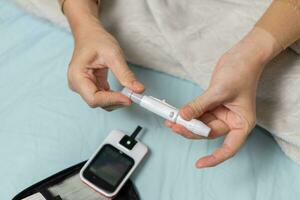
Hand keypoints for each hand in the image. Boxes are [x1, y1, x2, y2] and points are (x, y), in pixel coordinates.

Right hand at [68, 24, 143, 109]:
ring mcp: (83, 87)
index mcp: (77, 77)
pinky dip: (115, 96)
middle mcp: (77, 85)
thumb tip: (139, 90)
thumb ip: (125, 74)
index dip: (112, 100)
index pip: (94, 98)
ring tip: (131, 91)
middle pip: (97, 102)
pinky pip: (104, 97)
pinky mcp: (91, 87)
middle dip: (116, 101)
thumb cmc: (96, 40)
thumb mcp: (113, 55)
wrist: (89, 34)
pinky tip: (125, 91)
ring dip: (117, 100)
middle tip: (134, 95)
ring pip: (102, 102)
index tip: (129, 98)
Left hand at [165, 27, 279, 167]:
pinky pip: (198, 113)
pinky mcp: (213, 105)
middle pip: (208, 133)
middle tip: (174, 126)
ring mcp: (221, 113)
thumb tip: (183, 117)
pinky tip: (177, 114)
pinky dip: (188, 114)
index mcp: (241, 123)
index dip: (215, 158)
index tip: (200, 163)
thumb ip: (200, 105)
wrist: (243, 55)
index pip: (229, 148)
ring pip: (200, 124)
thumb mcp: (219, 91)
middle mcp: (231, 121)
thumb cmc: (241, 72)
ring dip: (186, 123)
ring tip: (170, 120)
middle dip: (191, 131)